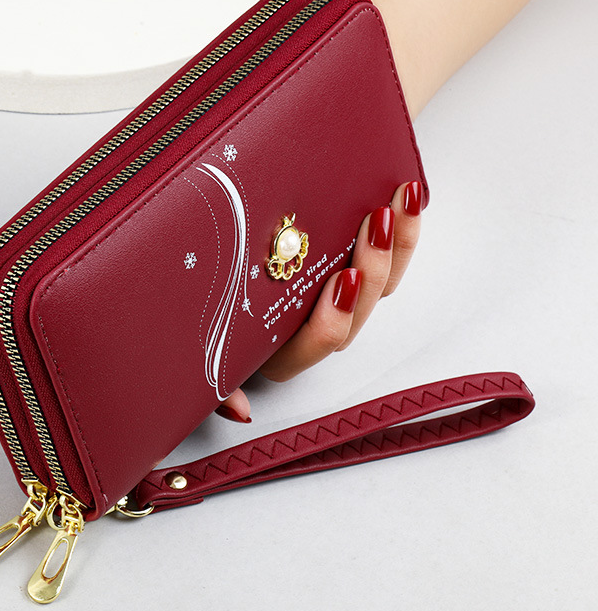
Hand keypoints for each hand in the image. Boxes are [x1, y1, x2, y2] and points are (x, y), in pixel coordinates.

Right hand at [215, 181, 423, 423]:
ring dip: (398, 244)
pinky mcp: (347, 272)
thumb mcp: (205, 350)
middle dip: (376, 265)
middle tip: (378, 221)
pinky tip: (407, 199)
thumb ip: (219, 388)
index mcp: (285, 350)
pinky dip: (399, 233)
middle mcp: (316, 329)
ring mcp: (336, 299)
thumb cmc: (204, 316)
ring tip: (403, 201)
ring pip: (381, 283)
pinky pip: (385, 261)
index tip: (345, 279)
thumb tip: (241, 411)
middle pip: (361, 308)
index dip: (338, 316)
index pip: (321, 341)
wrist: (208, 278)